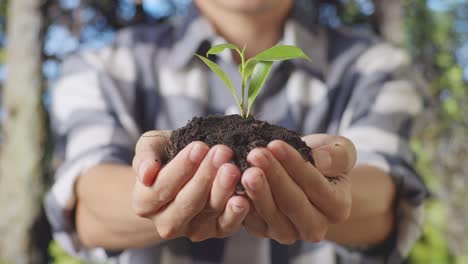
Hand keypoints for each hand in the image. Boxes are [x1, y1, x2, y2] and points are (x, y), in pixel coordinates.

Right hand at [131, 131, 249, 240]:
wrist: (185, 171)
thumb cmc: (167, 156)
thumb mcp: (151, 147)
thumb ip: (146, 156)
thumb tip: (147, 174)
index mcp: (145, 203)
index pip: (162, 187)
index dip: (181, 167)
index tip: (199, 146)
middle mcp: (166, 222)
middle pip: (187, 202)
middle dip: (206, 176)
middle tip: (222, 152)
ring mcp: (192, 230)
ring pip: (209, 212)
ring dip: (223, 189)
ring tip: (233, 168)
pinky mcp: (216, 231)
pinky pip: (227, 225)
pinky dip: (236, 212)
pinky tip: (243, 197)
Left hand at [241, 135, 355, 243]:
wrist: (303, 174)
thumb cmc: (323, 159)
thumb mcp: (341, 150)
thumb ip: (338, 155)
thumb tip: (321, 160)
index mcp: (337, 208)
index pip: (316, 186)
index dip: (296, 165)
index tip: (276, 144)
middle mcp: (315, 226)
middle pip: (293, 204)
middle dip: (273, 177)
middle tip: (255, 154)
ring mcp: (288, 232)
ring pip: (271, 214)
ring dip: (256, 191)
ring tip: (244, 168)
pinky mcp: (264, 230)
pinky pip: (252, 220)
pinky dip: (241, 202)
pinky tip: (233, 182)